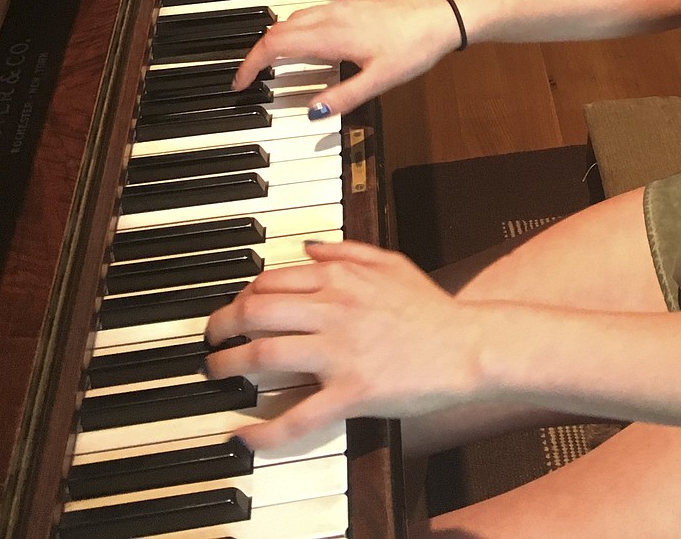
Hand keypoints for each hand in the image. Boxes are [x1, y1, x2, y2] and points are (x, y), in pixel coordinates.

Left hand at [204, 241, 486, 449]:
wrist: (469, 346)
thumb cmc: (432, 309)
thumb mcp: (392, 262)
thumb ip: (348, 249)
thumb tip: (309, 245)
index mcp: (342, 277)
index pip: (272, 280)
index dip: (242, 296)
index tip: (235, 309)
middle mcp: (334, 309)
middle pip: (256, 312)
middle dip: (222, 325)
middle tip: (211, 339)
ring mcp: (340, 352)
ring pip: (265, 355)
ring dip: (229, 365)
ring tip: (216, 373)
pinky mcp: (352, 393)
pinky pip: (298, 415)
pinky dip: (265, 430)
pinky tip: (244, 435)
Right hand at [230, 0, 462, 115]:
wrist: (441, 17)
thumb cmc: (414, 46)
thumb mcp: (380, 80)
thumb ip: (344, 97)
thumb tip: (311, 112)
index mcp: (331, 33)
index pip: (275, 44)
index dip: (251, 64)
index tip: (239, 83)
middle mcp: (331, 15)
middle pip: (278, 29)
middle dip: (257, 53)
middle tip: (249, 79)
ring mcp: (341, 7)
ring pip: (293, 19)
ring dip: (275, 40)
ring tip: (269, 66)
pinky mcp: (351, 6)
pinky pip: (309, 16)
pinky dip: (293, 32)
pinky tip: (303, 48)